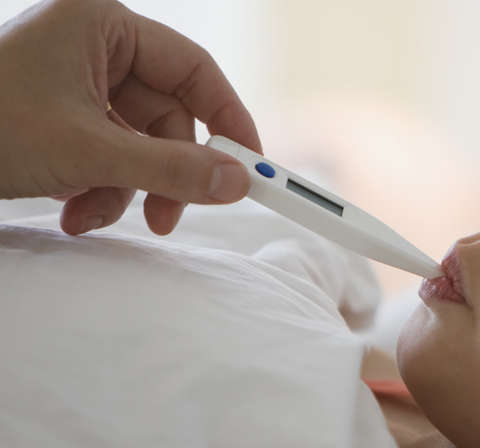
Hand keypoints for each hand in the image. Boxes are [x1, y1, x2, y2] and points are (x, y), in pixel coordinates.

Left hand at [0, 0, 261, 234]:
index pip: (195, 70)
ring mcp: (73, 80)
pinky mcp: (58, 114)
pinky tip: (71, 212)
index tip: (250, 169)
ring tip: (91, 217)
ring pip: (137, 142)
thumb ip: (171, 169)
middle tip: (170, 218)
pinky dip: (98, 189)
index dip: (229, 121)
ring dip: (125, 189)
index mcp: (102, 24)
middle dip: (164, 173)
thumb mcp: (86, 153)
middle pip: (167, 115)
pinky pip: (106, 152)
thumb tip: (240, 184)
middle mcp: (93, 45)